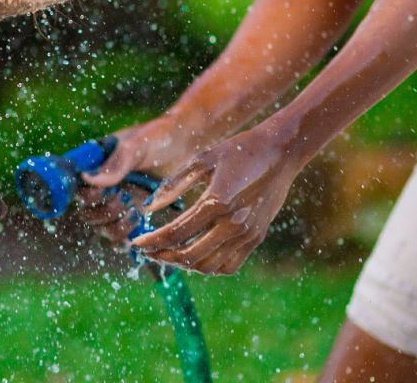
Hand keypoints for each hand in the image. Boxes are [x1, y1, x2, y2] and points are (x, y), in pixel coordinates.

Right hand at [72, 117, 203, 245]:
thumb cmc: (159, 138)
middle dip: (104, 212)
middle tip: (125, 199)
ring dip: (115, 228)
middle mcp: (104, 186)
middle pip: (88, 213)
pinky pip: (121, 238)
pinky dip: (125, 241)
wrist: (187, 144)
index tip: (106, 191)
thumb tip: (86, 178)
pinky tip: (139, 229)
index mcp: (97, 166)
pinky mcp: (135, 215)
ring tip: (136, 213)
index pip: (78, 189)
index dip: (88, 195)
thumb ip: (114, 164)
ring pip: (103, 229)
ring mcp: (119, 202)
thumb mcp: (136, 145)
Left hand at [129, 121, 302, 274]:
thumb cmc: (238, 150)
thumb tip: (147, 207)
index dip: (152, 241)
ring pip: (209, 266)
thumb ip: (173, 184)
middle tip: (149, 251)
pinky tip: (196, 256)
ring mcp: (247, 234)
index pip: (175, 232)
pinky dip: (209, 267)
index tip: (135, 243)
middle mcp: (233, 223)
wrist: (281, 152)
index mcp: (216, 201)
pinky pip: (229, 265)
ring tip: (169, 254)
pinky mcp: (257, 238)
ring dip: (184, 264)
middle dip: (163, 257)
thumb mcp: (202, 159)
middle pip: (189, 255)